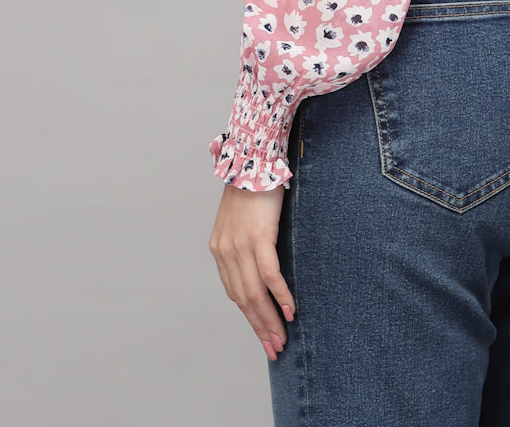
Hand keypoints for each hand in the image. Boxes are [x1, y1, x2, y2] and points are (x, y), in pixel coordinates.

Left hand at [209, 183, 295, 362]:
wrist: (253, 160)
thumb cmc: (253, 190)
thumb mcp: (242, 222)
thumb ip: (246, 247)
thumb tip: (263, 273)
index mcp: (219, 250)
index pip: (235, 293)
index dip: (250, 318)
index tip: (263, 336)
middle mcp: (226, 251)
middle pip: (244, 299)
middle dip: (260, 327)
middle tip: (274, 349)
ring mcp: (241, 245)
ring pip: (255, 292)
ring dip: (270, 318)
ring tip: (282, 337)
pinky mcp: (258, 236)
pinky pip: (269, 273)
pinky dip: (280, 295)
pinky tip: (290, 310)